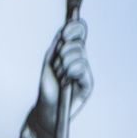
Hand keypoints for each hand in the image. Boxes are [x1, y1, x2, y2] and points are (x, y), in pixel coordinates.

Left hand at [29, 19, 93, 137]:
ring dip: (63, 66)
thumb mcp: (48, 63)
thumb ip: (56, 46)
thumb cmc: (48, 87)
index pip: (80, 32)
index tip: (64, 34)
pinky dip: (70, 72)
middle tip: (57, 66)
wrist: (47, 109)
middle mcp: (81, 59)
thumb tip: (64, 31)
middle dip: (63, 53)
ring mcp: (86, 70)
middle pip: (78, 43)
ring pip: (79, 54)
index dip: (74, 28)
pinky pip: (81, 67)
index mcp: (72, 52)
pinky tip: (66, 82)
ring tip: (60, 77)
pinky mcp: (88, 82)